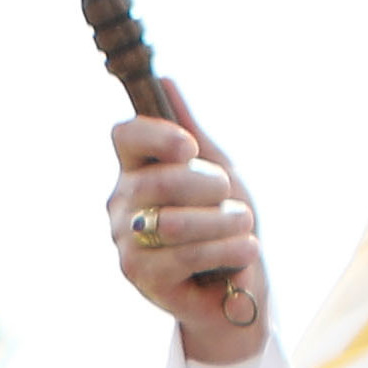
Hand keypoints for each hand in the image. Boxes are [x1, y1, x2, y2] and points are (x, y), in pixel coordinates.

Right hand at [108, 107, 270, 365]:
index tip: (189, 148)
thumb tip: (165, 80)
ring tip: (245, 227)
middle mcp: (120, 206)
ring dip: (226, 221)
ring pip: (174, 221)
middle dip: (209, 186)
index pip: (124, 136)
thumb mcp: (216, 170)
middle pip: (159, 179)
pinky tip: (247, 250)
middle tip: (233, 200)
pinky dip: (227, 249)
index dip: (157, 135)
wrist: (237, 287)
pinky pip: (185, 255)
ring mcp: (125, 243)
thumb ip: (191, 131)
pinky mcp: (140, 279)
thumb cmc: (224, 224)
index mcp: (134, 171)